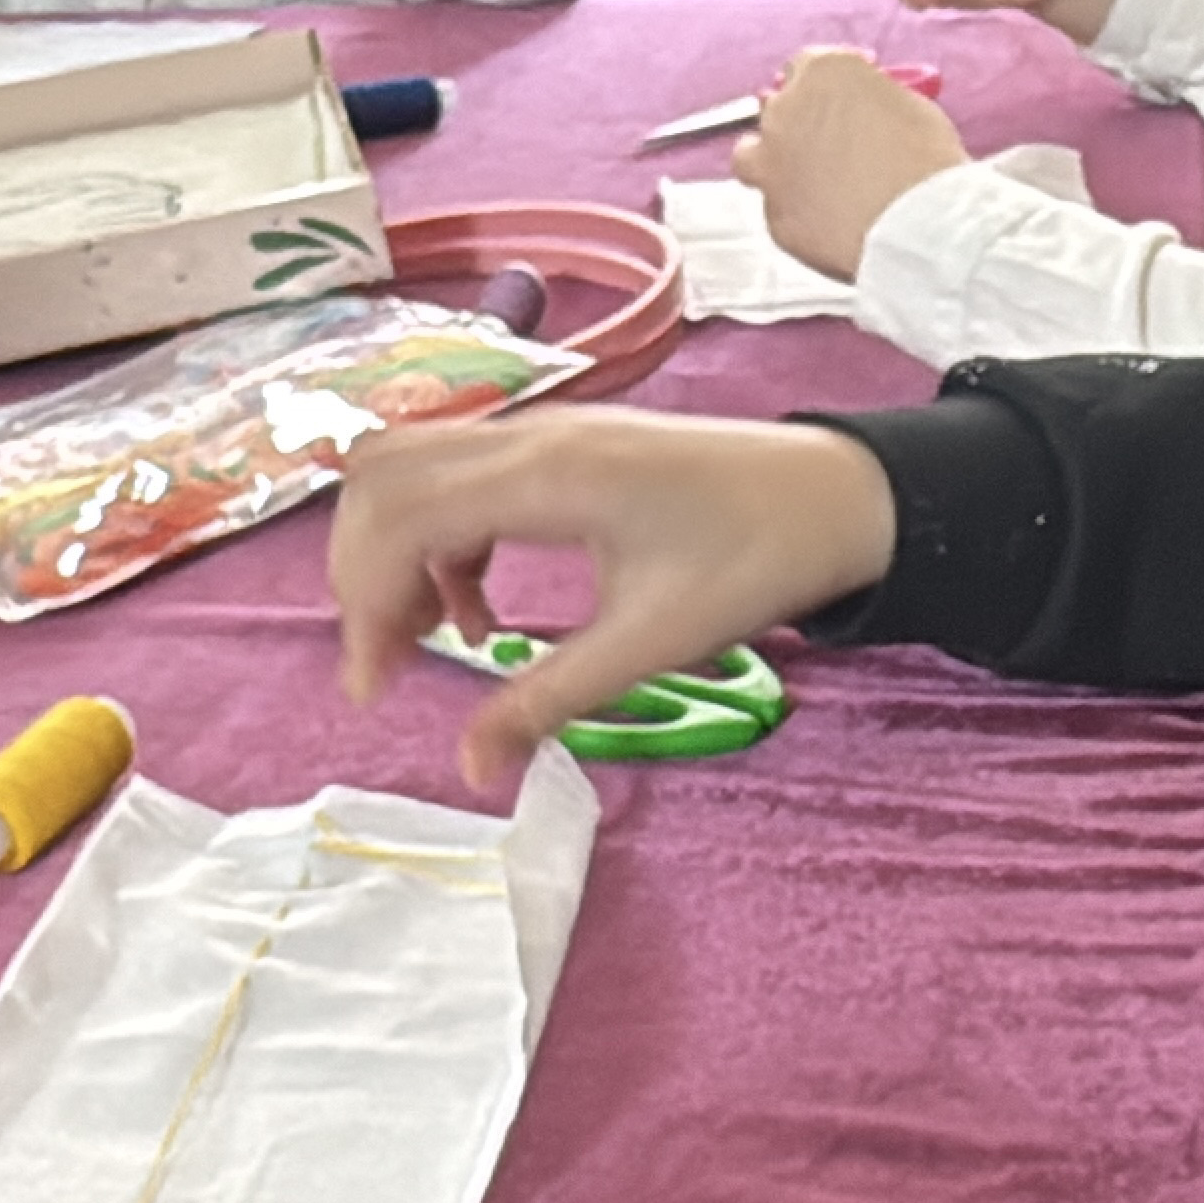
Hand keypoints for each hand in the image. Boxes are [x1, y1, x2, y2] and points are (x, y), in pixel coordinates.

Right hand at [331, 406, 897, 786]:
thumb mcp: (653, 641)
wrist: (839, 493)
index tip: (374, 688)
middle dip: (364, 574)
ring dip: (398, 553)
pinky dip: (442, 542)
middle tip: (390, 665)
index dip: (365, 604)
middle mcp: (532, 436)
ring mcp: (545, 432)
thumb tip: (471, 770)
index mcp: (546, 473)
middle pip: (383, 480)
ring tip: (429, 640)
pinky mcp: (563, 447)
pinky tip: (477, 612)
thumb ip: (550, 699)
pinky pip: (461, 477)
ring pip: (415, 471)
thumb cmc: (757, 558)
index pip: (399, 517)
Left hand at [732, 48, 970, 280]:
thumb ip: (870, 102)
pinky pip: (778, 210)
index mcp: (823, 73)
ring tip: (813, 185)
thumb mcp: (909, 106)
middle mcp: (785, 111)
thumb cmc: (926, 163)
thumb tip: (864, 113)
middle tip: (830, 149)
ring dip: (774, 165)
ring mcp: (771, 165)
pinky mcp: (773, 215)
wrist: (921, 226)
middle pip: (777, 110)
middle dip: (798, 126)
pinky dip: (798, 214)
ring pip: (753, 158)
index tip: (835, 104)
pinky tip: (831, 224)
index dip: (822, 90)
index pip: (804, 67)